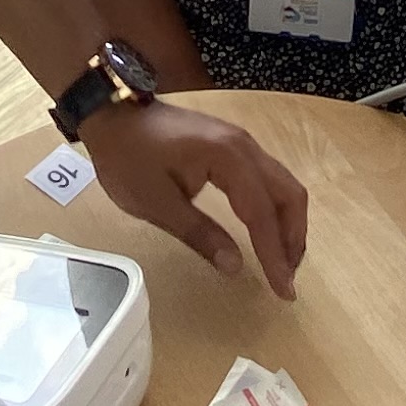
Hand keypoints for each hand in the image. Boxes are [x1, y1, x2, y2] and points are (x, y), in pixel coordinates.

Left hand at [81, 98, 309, 297]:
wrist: (112, 115)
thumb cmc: (128, 158)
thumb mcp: (156, 204)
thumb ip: (199, 234)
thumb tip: (235, 267)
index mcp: (227, 158)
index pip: (262, 213)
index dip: (274, 254)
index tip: (283, 290)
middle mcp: (245, 146)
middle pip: (289, 195)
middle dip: (292, 240)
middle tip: (285, 279)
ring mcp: (243, 143)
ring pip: (283, 186)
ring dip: (288, 225)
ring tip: (281, 261)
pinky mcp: (235, 145)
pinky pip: (269, 179)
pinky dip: (276, 208)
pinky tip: (267, 231)